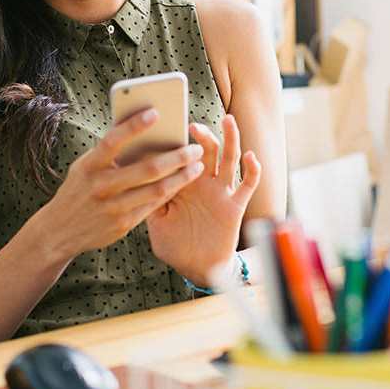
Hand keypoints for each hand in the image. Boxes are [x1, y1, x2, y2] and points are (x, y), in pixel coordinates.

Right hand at [36, 109, 204, 261]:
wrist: (59, 231)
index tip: (156, 112)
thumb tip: (137, 124)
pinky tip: (183, 181)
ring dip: (181, 176)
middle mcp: (100, 186)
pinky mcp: (122, 225)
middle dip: (176, 156)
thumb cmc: (79, 188)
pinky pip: (154, 205)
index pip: (113, 141)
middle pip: (146, 169)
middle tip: (195, 147)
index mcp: (89, 166)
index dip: (133, 126)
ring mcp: (112, 208)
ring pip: (156, 189)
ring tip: (197, 165)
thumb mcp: (84, 166)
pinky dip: (171, 191)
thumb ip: (108, 151)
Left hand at [146, 114, 260, 286]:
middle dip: (203, 135)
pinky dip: (253, 170)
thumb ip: (150, 200)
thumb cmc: (174, 244)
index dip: (178, 141)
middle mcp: (204, 182)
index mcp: (183, 183)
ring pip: (229, 158)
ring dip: (231, 138)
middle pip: (208, 150)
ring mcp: (221, 191)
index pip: (183, 155)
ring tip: (228, 120)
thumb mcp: (156, 221)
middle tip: (193, 126)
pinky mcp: (235, 205)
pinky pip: (247, 184)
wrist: (197, 268)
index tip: (168, 127)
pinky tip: (251, 157)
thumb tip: (136, 179)